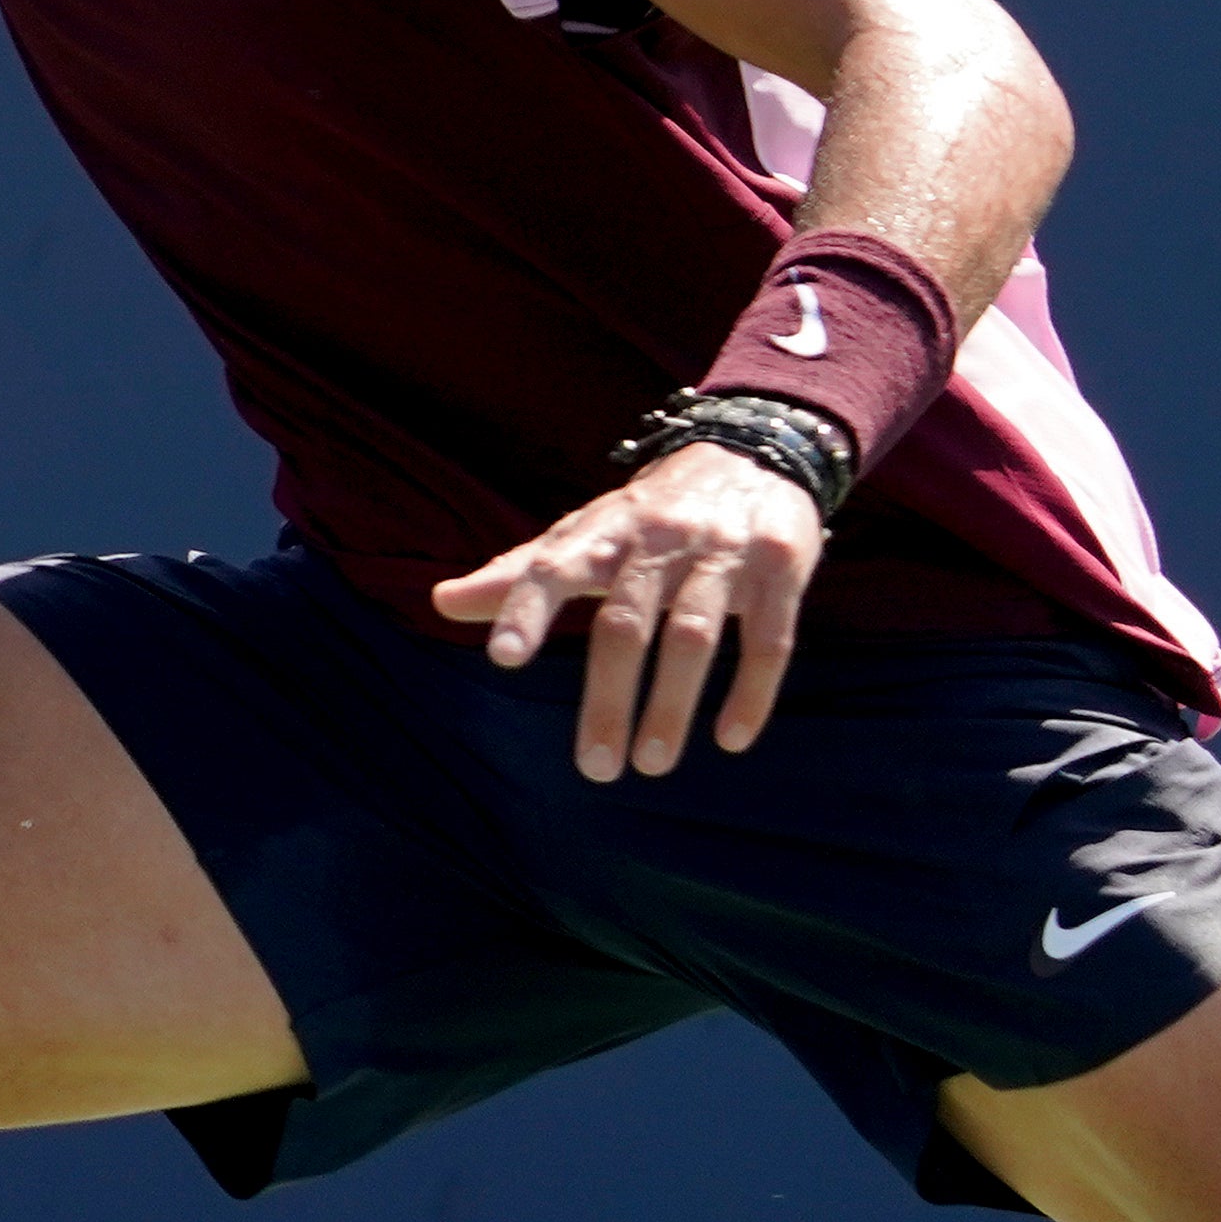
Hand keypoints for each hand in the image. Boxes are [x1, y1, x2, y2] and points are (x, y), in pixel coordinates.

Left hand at [429, 441, 823, 781]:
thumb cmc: (652, 513)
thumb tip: (440, 601)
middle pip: (626, 620)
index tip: (502, 657)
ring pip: (694, 633)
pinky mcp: (780, 570)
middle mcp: (662, 537)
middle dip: (608, 697)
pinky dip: (751, 693)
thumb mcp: (587, 532)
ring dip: (671, 703)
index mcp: (607, 530)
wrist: (756, 453)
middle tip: (595, 768)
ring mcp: (724, 553)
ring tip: (652, 765)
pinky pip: (768, 639)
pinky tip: (731, 739)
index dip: (527, 608)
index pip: (556, 566)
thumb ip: (521, 573)